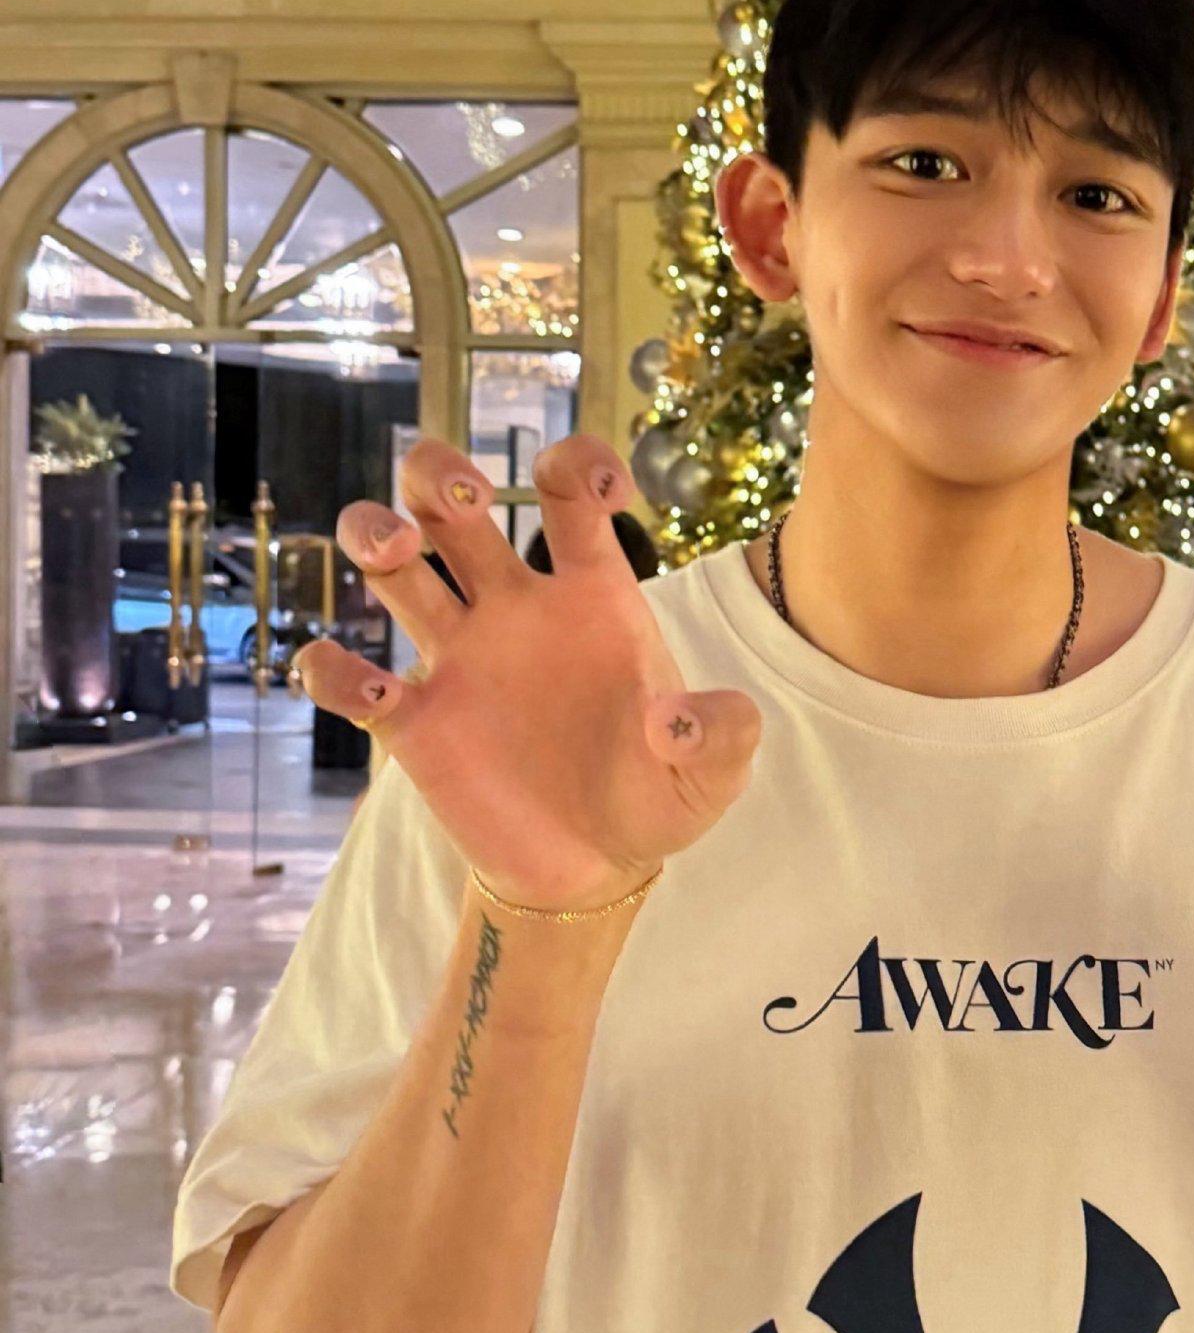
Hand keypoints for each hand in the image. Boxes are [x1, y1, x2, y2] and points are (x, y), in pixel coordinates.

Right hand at [293, 434, 761, 912]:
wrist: (596, 869)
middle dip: (441, 475)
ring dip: (374, 534)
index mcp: (591, 596)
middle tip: (466, 497)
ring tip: (393, 551)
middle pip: (453, 506)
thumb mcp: (714, 772)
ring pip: (394, 567)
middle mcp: (515, 610)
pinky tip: (373, 694)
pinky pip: (348, 679)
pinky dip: (334, 672)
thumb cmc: (658, 798)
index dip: (579, 463)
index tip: (600, 486)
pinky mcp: (416, 724)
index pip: (571, 496)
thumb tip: (672, 719)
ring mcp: (460, 660)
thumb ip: (721, 735)